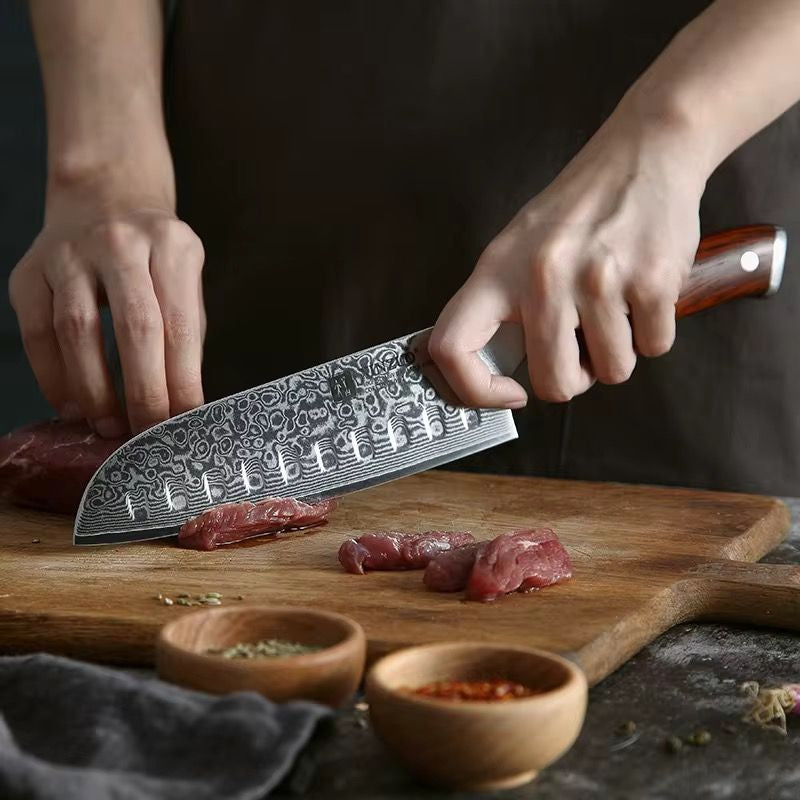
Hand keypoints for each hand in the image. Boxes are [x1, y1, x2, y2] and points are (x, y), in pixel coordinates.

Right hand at [9, 190, 205, 435]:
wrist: (105, 198)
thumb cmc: (154, 255)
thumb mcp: (184, 279)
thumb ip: (185, 332)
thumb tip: (184, 403)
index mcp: (172, 247)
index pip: (180, 324)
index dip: (183, 379)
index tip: (186, 421)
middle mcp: (121, 243)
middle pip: (135, 327)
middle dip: (144, 390)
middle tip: (148, 433)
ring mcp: (69, 253)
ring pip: (78, 329)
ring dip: (94, 388)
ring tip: (108, 425)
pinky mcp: (30, 270)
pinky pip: (37, 331)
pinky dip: (53, 375)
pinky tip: (71, 405)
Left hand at [429, 109, 705, 406]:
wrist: (644, 152)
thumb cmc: (576, 209)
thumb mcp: (516, 248)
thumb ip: (501, 307)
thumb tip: (498, 374)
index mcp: (497, 271)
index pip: (452, 348)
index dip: (475, 390)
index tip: (508, 393)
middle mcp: (542, 276)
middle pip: (554, 384)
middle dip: (573, 379)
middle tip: (580, 350)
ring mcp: (598, 279)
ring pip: (612, 372)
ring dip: (617, 353)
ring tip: (614, 310)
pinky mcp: (652, 280)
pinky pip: (654, 348)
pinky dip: (652, 333)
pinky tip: (643, 295)